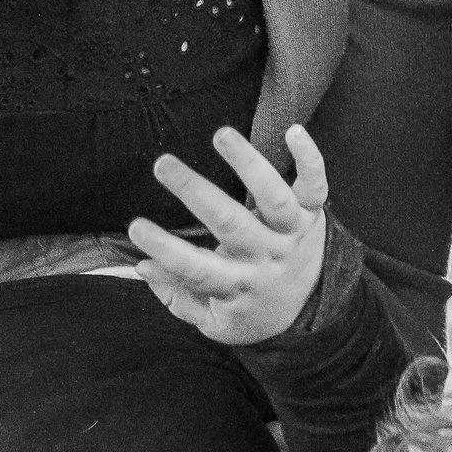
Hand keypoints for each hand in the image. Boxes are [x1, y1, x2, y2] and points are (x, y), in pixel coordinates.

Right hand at [128, 125, 329, 345]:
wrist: (311, 312)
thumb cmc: (250, 309)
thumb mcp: (214, 321)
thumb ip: (178, 297)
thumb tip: (142, 267)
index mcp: (239, 285)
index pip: (198, 269)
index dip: (167, 251)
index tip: (136, 228)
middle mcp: (266, 257)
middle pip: (231, 224)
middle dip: (195, 192)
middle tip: (163, 164)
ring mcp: (291, 233)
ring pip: (273, 197)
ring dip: (248, 163)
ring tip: (221, 135)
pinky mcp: (311, 213)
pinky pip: (315, 184)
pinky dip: (308, 157)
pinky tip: (293, 130)